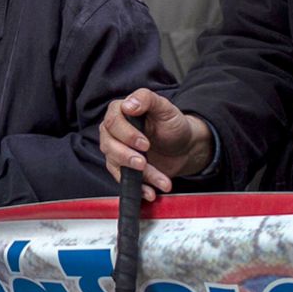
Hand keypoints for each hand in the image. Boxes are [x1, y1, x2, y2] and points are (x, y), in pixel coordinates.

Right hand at [99, 88, 213, 200]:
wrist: (184, 147)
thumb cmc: (172, 124)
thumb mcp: (165, 108)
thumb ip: (147, 99)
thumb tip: (128, 104)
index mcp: (120, 112)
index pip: (113, 122)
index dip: (126, 134)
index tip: (144, 144)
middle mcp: (113, 131)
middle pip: (108, 145)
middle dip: (126, 157)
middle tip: (144, 163)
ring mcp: (116, 151)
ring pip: (116, 164)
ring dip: (139, 175)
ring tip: (162, 181)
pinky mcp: (123, 169)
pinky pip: (123, 180)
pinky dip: (138, 188)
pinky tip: (151, 192)